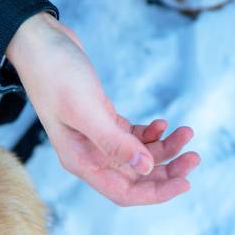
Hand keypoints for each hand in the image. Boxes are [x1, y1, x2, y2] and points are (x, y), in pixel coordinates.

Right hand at [8, 14, 200, 205]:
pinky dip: (151, 133)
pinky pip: (133, 137)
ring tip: (186, 132)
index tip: (185, 183)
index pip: (124, 192)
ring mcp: (96, 138)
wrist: (40, 42)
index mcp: (81, 160)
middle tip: (194, 156)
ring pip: (139, 156)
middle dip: (167, 170)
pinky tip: (163, 123)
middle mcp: (89, 155)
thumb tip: (146, 169)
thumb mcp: (87, 109)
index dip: (156, 192)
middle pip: (136, 177)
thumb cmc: (55, 74)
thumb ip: (115, 143)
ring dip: (165, 149)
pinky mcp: (103, 119)